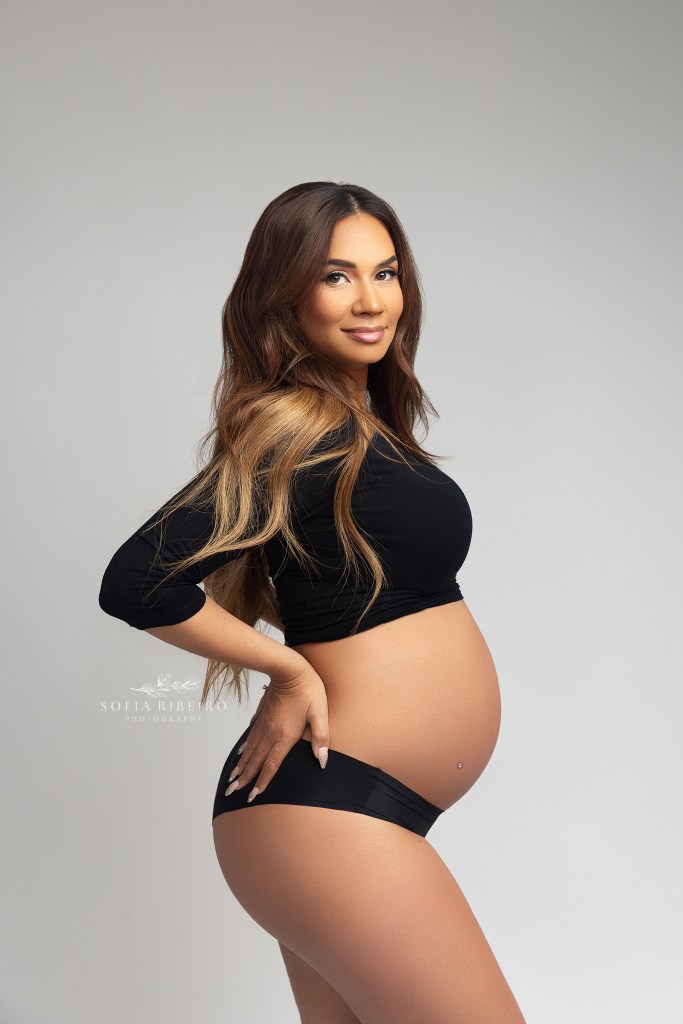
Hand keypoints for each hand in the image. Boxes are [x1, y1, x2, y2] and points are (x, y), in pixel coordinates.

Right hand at [226, 661, 329, 802]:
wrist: (289, 667)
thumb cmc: (308, 689)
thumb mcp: (320, 713)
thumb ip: (321, 738)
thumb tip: (322, 760)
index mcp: (284, 735)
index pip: (271, 764)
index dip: (263, 781)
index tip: (252, 795)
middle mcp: (270, 732)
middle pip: (256, 759)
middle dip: (245, 777)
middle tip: (232, 791)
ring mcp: (264, 722)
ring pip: (250, 748)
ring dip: (241, 764)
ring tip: (232, 776)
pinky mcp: (263, 713)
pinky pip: (251, 734)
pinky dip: (245, 745)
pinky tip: (241, 750)